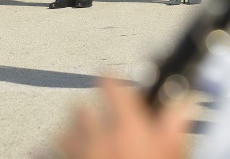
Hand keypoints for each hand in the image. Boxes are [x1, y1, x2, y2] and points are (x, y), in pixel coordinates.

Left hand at [59, 76, 189, 158]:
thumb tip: (182, 106)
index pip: (111, 84)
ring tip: (86, 143)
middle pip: (81, 107)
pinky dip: (53, 153)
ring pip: (63, 132)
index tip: (112, 79)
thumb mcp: (173, 155)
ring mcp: (77, 156)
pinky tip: (59, 155)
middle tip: (103, 122)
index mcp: (126, 127)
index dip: (112, 80)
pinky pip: (48, 154)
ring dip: (73, 134)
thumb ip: (175, 127)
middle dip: (91, 112)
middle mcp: (97, 137)